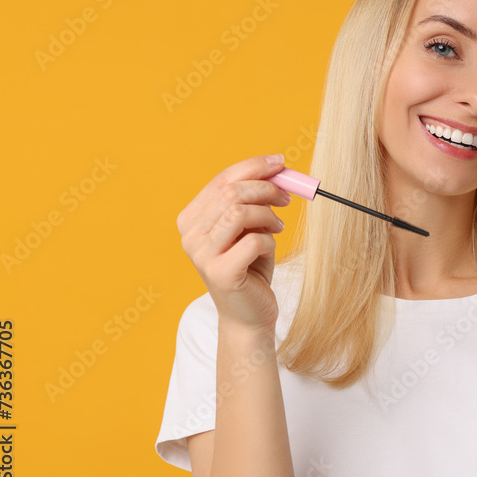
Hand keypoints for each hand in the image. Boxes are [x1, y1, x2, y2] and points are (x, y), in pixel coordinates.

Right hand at [176, 154, 292, 334]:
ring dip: (267, 215)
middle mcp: (190, 235)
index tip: (280, 162)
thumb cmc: (251, 266)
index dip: (253, 167)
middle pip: (231, 192)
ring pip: (239, 212)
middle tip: (287, 199)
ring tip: (277, 227)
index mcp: (191, 218)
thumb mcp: (251, 226)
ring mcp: (201, 255)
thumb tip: (276, 167)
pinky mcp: (220, 273)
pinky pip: (253, 240)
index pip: (222, 180)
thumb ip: (254, 199)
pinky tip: (269, 249)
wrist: (249, 314)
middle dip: (266, 189)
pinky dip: (269, 241)